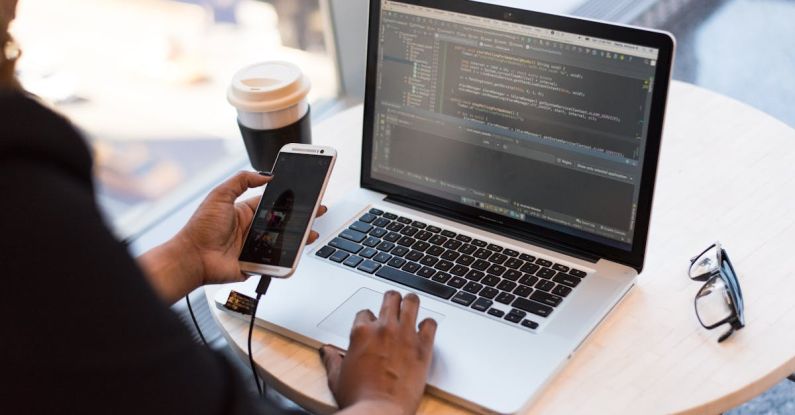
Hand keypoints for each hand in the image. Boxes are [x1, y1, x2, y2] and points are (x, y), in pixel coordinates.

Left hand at [177, 171, 326, 285]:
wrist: (192, 258)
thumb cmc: (200, 228)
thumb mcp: (219, 195)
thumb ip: (241, 180)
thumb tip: (265, 174)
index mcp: (245, 212)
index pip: (273, 203)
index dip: (289, 199)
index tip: (304, 193)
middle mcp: (252, 229)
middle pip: (283, 222)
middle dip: (301, 217)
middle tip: (317, 211)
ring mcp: (255, 247)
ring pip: (283, 241)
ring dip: (299, 237)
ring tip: (312, 232)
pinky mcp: (256, 263)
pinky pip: (276, 261)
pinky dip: (288, 258)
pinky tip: (298, 250)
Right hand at [321, 291, 437, 414]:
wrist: (379, 412)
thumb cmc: (358, 398)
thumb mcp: (337, 378)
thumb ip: (332, 360)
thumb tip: (326, 351)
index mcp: (361, 333)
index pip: (365, 313)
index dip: (369, 320)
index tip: (372, 327)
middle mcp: (384, 328)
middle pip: (390, 298)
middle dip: (391, 300)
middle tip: (394, 305)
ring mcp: (405, 335)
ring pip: (411, 302)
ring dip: (411, 303)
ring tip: (411, 306)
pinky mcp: (423, 347)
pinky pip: (431, 323)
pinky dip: (428, 324)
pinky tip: (425, 330)